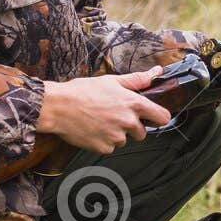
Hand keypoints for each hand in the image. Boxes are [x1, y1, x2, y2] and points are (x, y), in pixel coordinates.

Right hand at [38, 66, 171, 153]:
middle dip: (132, 127)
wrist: (58, 107)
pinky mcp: (104, 148)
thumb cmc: (82, 91)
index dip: (158, 117)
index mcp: (133, 104)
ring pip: (124, 140)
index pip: (162, 117)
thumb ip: (137, 79)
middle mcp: (128, 122)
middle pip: (142, 132)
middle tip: (114, 116)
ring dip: (116, 134)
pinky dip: (103, 141)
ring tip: (99, 121)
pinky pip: (110, 147)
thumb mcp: (111, 80)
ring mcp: (117, 137)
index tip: (152, 117)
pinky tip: (93, 129)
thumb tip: (156, 71)